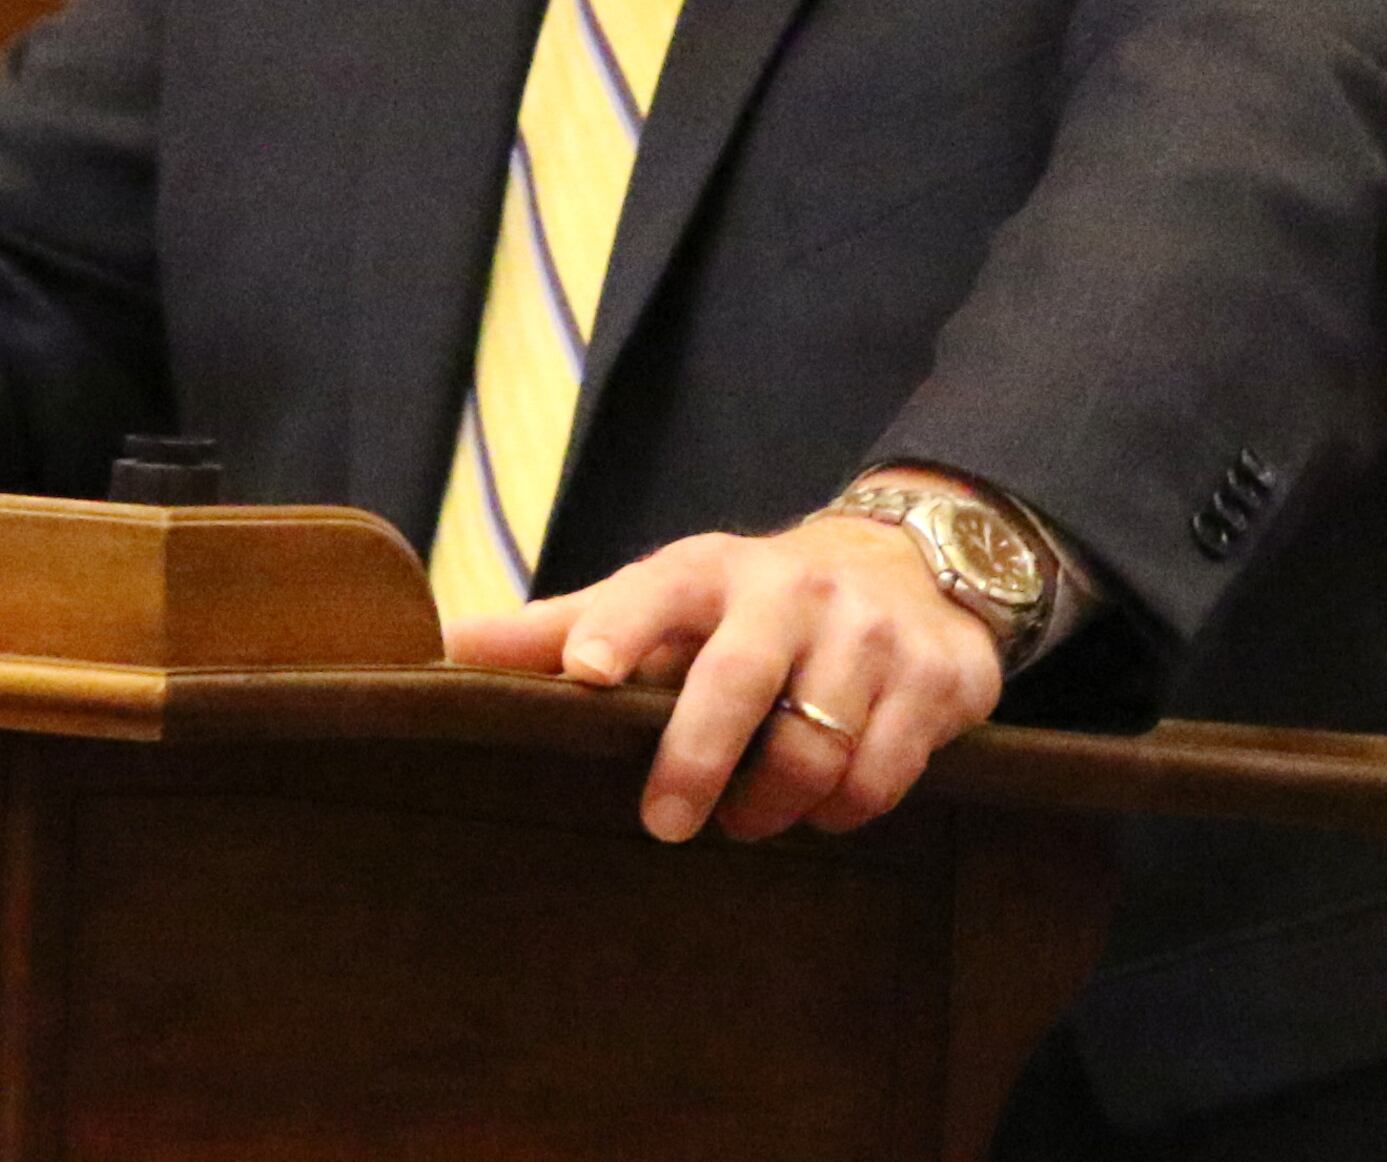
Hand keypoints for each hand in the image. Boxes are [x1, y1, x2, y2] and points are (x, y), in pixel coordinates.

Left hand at [446, 511, 1002, 843]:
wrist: (910, 563)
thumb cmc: (753, 601)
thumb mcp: (666, 598)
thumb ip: (565, 627)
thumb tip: (448, 649)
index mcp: (711, 570)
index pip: (654, 589)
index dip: (617, 626)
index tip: (585, 672)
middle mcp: (792, 590)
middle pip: (739, 676)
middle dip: (697, 756)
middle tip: (664, 824)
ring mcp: (871, 632)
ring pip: (816, 742)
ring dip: (773, 802)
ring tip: (746, 821)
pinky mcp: (938, 677)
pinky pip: (884, 771)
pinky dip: (846, 808)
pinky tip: (822, 810)